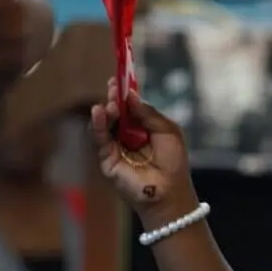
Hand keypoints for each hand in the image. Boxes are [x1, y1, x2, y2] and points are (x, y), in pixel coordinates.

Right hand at [89, 81, 198, 227]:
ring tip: (112, 105)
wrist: (169, 191)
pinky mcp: (107, 158)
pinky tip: (100, 113)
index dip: (125, 94)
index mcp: (145, 128)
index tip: (120, 80)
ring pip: (106, 123)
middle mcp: (128, 135)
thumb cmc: (173, 162)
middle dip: (113, 98)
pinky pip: (100, 138)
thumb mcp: (168, 131)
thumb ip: (149, 114)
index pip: (131, 107)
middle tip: (112, 86)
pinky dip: (98, 124)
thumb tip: (131, 95)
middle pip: (116, 112)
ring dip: (107, 111)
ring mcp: (116, 146)